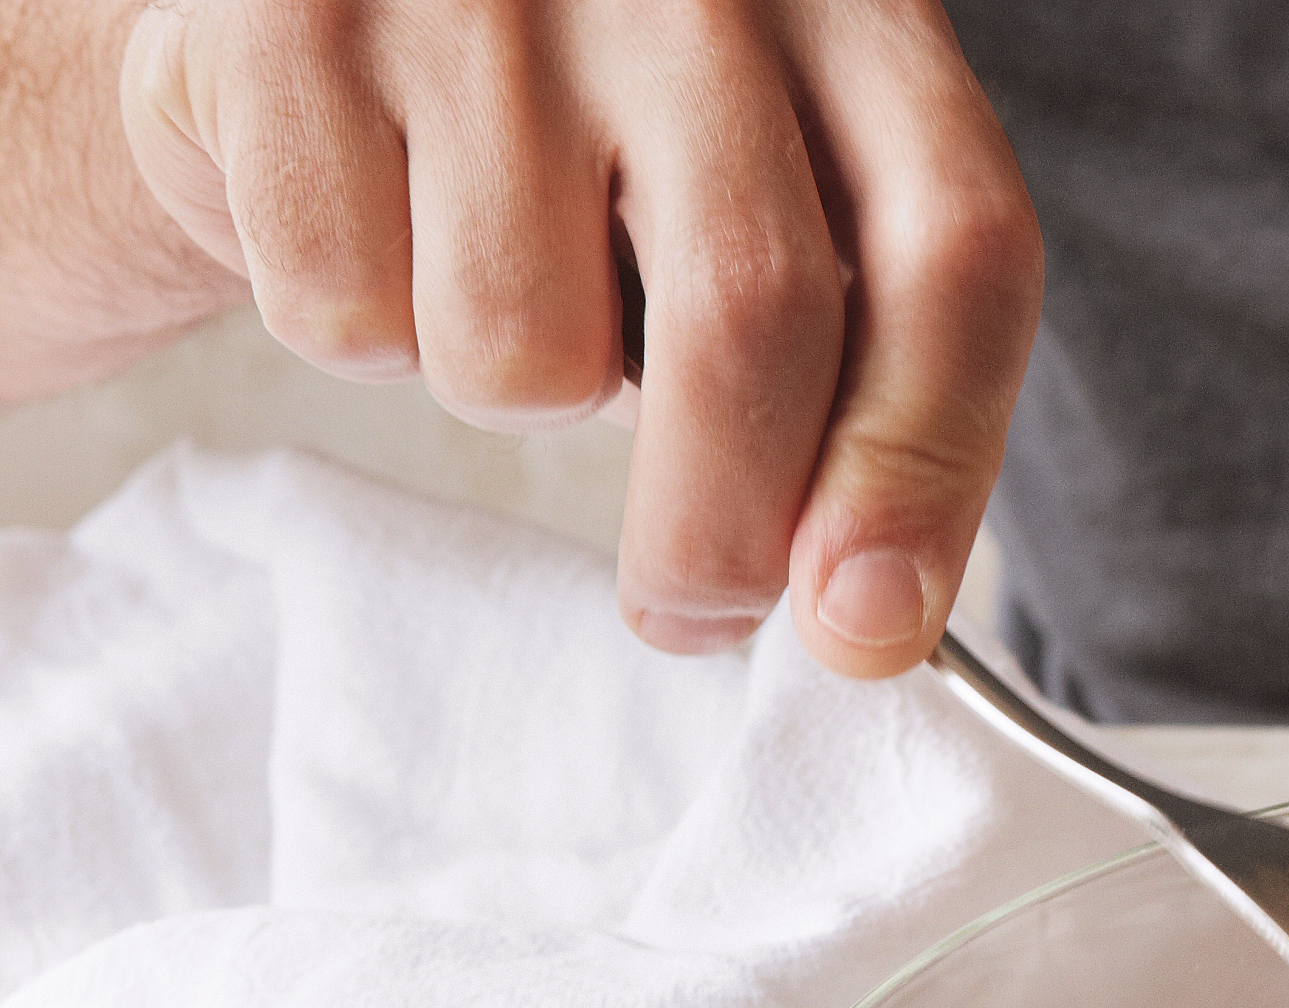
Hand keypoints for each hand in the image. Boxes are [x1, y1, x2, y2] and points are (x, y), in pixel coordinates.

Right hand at [115, 0, 1039, 676]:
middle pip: (753, 312)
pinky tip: (382, 226)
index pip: (954, 248)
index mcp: (849, 7)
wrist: (328, 3)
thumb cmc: (587, 135)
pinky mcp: (293, 19)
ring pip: (527, 349)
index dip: (924, 463)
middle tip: (693, 608)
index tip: (870, 622)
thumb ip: (848, 359)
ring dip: (520, 396)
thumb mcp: (762, 196)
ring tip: (500, 284)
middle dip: (724, 526)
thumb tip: (868, 608)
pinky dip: (364, 334)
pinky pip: (351, 308)